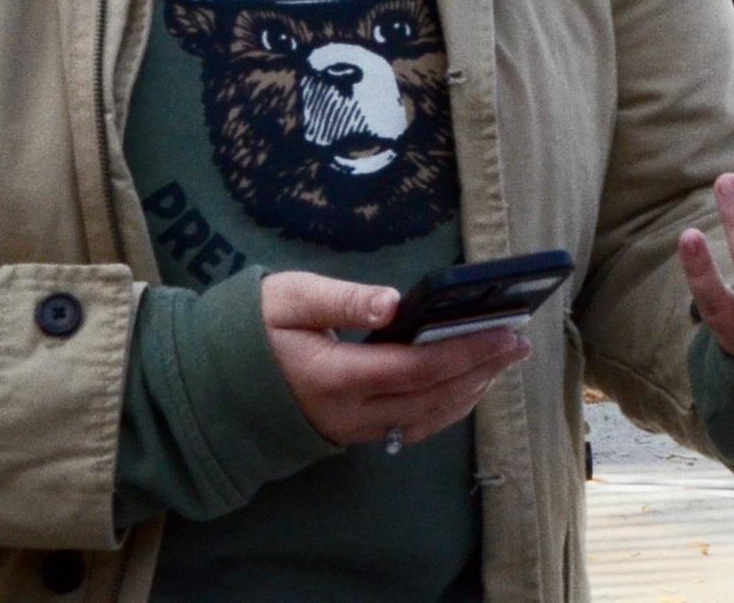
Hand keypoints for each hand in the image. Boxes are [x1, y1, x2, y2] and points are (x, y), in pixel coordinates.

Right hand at [260, 270, 527, 449]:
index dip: (466, 353)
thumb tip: (394, 301)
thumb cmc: (251, 330)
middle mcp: (349, 414)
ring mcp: (351, 431)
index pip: (417, 370)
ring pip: (425, 420)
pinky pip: (410, 429)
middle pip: (431, 399)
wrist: (215, 383)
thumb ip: (341, 299)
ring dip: (469, 392)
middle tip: (519, 344)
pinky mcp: (352, 434)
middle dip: (481, 371)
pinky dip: (445, 410)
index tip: (505, 332)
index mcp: (336, 377)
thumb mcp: (288, 298)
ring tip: (501, 361)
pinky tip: (465, 387)